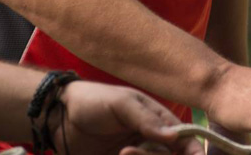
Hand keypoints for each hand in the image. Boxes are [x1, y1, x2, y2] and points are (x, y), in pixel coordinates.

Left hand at [54, 80, 203, 154]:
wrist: (57, 117)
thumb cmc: (93, 101)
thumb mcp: (122, 104)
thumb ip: (148, 119)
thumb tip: (175, 136)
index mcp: (157, 120)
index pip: (184, 138)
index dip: (193, 150)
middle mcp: (150, 141)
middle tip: (130, 151)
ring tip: (122, 153)